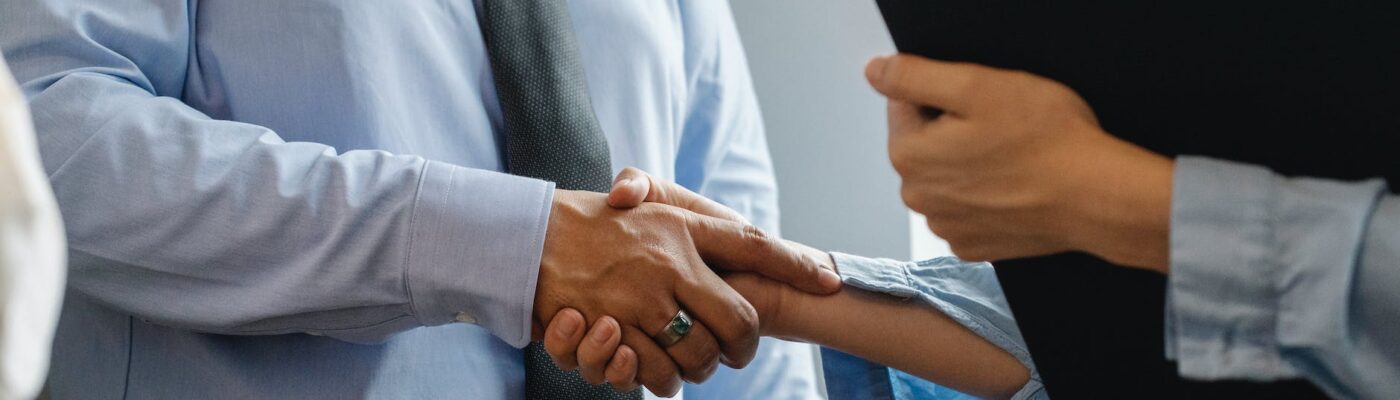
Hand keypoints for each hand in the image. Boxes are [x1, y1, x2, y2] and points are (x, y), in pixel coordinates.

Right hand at [534, 188, 840, 395]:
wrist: (526, 238)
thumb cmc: (590, 224)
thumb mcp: (645, 208)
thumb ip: (689, 227)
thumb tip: (740, 243)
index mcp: (681, 226)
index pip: (754, 245)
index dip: (795, 266)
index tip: (830, 280)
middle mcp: (670, 261)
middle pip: (738, 318)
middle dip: (746, 345)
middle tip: (740, 352)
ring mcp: (642, 297)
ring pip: (700, 353)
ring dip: (703, 367)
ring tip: (697, 364)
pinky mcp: (615, 328)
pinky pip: (658, 371)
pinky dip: (664, 379)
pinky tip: (661, 372)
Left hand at [865, 54, 1173, 270]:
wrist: (1096, 197)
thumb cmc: (1045, 139)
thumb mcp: (976, 85)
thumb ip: (913, 76)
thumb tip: (875, 72)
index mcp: (908, 154)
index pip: (905, 104)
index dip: (945, 95)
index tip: (981, 103)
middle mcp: (918, 197)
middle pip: (925, 143)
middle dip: (955, 130)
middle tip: (1002, 128)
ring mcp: (946, 226)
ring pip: (947, 176)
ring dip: (970, 164)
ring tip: (1012, 159)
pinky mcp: (974, 246)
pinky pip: (968, 209)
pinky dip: (986, 197)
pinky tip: (1014, 188)